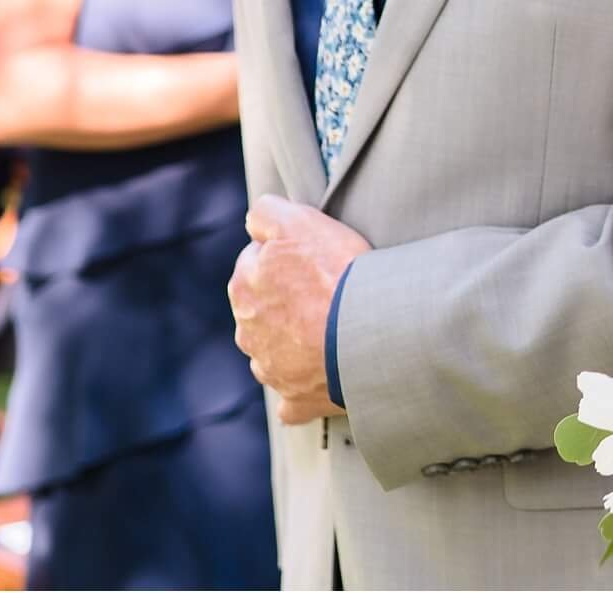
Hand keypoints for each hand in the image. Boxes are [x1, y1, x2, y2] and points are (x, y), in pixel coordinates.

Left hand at [231, 196, 369, 423]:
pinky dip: (303, 388)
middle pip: (264, 307)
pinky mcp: (295, 399)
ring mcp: (271, 368)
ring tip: (334, 328)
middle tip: (327, 290)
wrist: (369, 331)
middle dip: (286, 299)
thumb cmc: (337, 274)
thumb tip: (255, 220)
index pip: (256, 262)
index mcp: (244, 287)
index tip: (312, 257)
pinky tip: (323, 375)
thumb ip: (267, 212)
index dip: (286, 255)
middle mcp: (248, 332)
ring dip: (294, 341)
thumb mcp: (300, 220)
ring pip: (275, 350)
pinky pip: (292, 398)